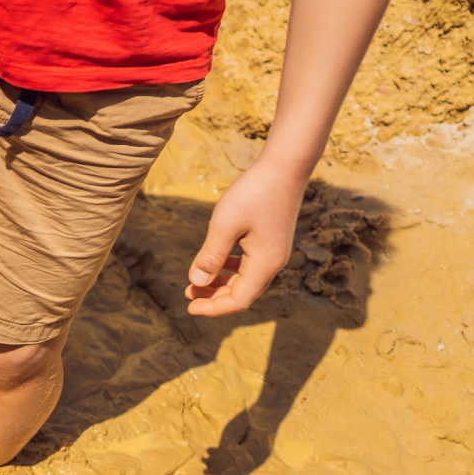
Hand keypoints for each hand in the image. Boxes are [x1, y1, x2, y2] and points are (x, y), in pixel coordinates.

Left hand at [184, 160, 306, 316]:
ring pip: (245, 279)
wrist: (285, 166)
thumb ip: (210, 256)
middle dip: (214, 297)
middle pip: (242, 293)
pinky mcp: (271, 241)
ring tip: (196, 282)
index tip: (189, 307)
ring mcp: (274, 252)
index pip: (238, 300)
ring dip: (221, 283)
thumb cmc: (254, 193)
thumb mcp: (225, 225)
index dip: (213, 308)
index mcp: (265, 265)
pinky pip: (249, 265)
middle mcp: (273, 263)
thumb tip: (195, 282)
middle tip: (188, 294)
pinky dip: (230, 268)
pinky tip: (215, 261)